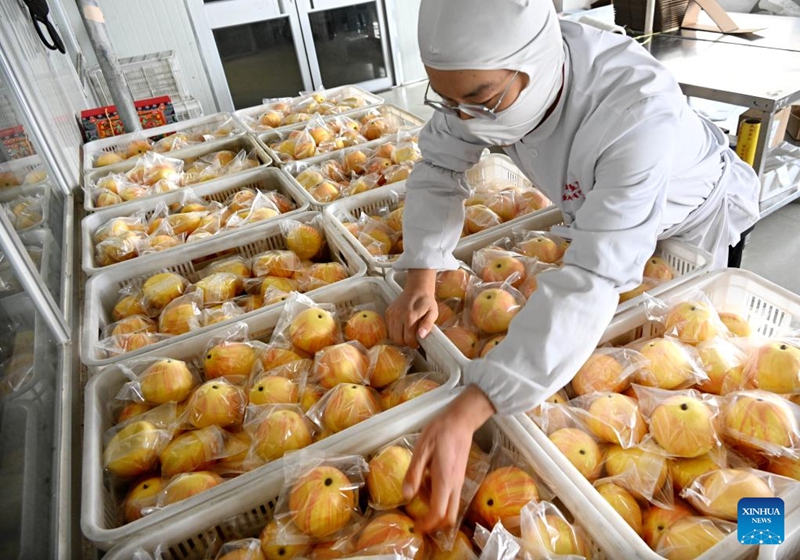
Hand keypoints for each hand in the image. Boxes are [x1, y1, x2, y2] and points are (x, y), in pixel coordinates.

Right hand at [386, 269, 437, 348]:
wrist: (417, 288)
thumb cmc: (427, 301)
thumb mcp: (433, 313)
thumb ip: (427, 324)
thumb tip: (421, 335)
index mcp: (410, 316)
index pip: (408, 339)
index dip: (413, 344)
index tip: (417, 344)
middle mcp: (398, 316)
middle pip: (397, 339)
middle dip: (405, 343)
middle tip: (412, 340)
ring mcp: (391, 314)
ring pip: (391, 335)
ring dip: (399, 338)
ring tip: (407, 335)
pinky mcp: (388, 312)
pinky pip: (389, 328)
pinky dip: (394, 331)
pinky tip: (402, 328)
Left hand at [403, 385, 495, 532]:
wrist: (460, 421)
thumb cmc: (439, 432)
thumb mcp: (421, 450)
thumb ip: (414, 474)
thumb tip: (406, 496)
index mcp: (444, 480)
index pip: (438, 512)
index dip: (427, 524)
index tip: (416, 527)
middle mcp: (455, 485)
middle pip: (449, 516)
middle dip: (435, 524)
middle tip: (419, 520)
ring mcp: (459, 481)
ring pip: (451, 507)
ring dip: (435, 508)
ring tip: (419, 489)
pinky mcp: (460, 477)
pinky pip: (451, 496)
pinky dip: (439, 497)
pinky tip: (427, 481)